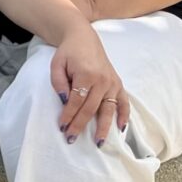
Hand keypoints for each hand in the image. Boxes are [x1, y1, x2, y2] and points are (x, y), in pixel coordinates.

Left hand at [47, 27, 129, 143]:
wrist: (84, 38)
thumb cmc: (68, 52)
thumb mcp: (57, 64)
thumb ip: (58, 83)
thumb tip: (64, 101)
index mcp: (86, 74)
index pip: (76, 101)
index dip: (68, 115)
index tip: (61, 127)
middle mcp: (102, 80)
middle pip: (91, 108)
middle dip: (80, 125)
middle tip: (71, 139)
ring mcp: (113, 83)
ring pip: (109, 109)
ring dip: (104, 127)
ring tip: (99, 142)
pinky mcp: (118, 84)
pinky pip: (124, 102)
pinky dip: (125, 115)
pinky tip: (122, 128)